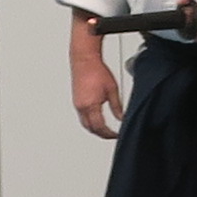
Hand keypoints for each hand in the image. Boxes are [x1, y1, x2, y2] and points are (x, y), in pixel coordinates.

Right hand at [68, 16, 122, 140]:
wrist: (84, 60)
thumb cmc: (96, 70)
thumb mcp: (112, 89)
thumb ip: (117, 106)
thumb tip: (121, 117)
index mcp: (90, 105)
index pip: (99, 127)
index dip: (108, 134)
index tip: (115, 135)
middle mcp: (81, 107)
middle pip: (90, 128)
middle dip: (101, 134)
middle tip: (110, 135)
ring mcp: (77, 104)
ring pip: (84, 123)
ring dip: (94, 128)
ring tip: (104, 129)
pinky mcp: (76, 100)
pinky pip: (81, 116)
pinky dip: (89, 121)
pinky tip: (96, 118)